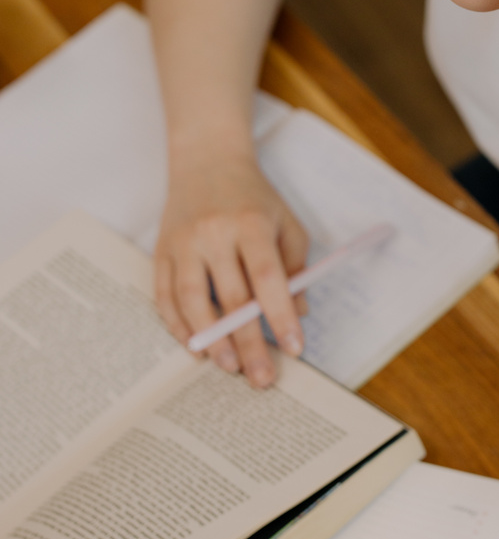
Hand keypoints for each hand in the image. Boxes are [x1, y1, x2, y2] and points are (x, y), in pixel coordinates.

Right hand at [154, 150, 308, 386]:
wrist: (207, 161)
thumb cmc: (254, 198)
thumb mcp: (286, 223)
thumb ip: (295, 268)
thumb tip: (297, 315)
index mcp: (251, 223)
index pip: (267, 276)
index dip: (279, 315)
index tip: (293, 348)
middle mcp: (213, 232)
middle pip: (231, 296)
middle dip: (247, 342)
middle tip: (261, 378)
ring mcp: (182, 242)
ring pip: (192, 299)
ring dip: (210, 339)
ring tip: (228, 368)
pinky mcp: (160, 251)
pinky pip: (164, 295)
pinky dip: (178, 325)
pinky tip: (195, 347)